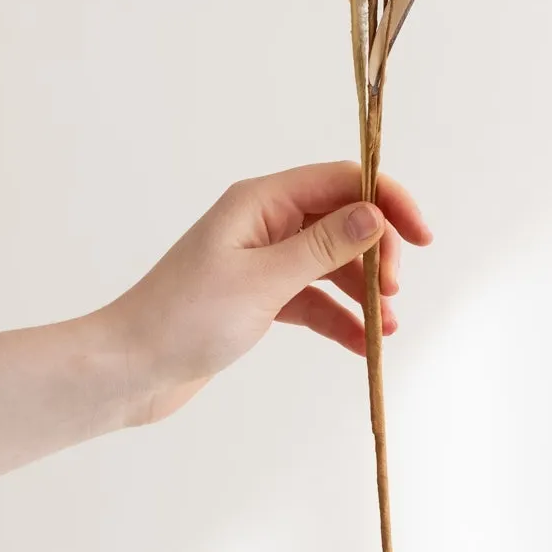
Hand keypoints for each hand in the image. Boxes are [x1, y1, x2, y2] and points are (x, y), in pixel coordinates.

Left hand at [99, 162, 432, 423]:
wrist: (129, 370)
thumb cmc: (184, 318)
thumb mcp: (263, 281)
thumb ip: (323, 247)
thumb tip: (374, 213)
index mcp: (260, 201)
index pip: (340, 181)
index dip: (387, 200)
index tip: (421, 237)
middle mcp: (263, 223)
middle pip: (341, 221)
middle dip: (377, 252)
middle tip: (394, 292)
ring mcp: (261, 262)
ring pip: (330, 263)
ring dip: (363, 290)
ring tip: (386, 327)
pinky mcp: (257, 299)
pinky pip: (312, 299)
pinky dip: (339, 318)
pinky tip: (363, 344)